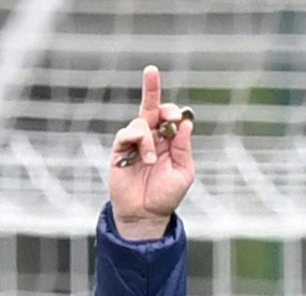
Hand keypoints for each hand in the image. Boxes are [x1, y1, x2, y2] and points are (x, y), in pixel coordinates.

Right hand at [109, 65, 195, 240]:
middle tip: (151, 71)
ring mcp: (134, 144)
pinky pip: (125, 133)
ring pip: (140, 121)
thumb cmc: (166, 196)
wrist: (145, 215)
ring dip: (148, 137)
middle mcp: (152, 138)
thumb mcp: (184, 172)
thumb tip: (185, 123)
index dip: (173, 111)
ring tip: (150, 160)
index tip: (177, 119)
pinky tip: (143, 158)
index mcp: (169, 141)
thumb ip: (184, 147)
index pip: (170, 116)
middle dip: (151, 85)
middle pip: (151, 106)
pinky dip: (136, 140)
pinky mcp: (120, 151)